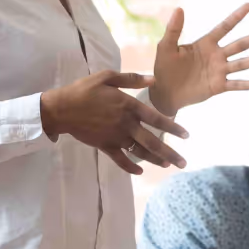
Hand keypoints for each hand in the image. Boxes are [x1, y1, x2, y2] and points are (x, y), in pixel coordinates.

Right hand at [41, 70, 188, 174]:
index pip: (156, 118)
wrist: (62, 108)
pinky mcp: (105, 146)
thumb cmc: (84, 89)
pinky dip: (131, 167)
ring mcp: (115, 137)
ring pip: (139, 152)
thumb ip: (131, 79)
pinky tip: (140, 171)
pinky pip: (120, 159)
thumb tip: (154, 79)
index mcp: (128, 106)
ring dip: (155, 160)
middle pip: (152, 141)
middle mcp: (125, 124)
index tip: (186, 135)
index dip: (173, 127)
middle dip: (170, 153)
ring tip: (167, 165)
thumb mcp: (107, 77)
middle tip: (183, 163)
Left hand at [150, 3, 248, 115]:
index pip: (224, 27)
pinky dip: (247, 84)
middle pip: (239, 45)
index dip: (236, 16)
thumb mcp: (166, 46)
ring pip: (241, 64)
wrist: (164, 91)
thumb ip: (174, 29)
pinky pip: (235, 84)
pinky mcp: (218, 86)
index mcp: (205, 43)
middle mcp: (216, 55)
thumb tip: (179, 8)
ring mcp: (218, 71)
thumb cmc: (164, 67)